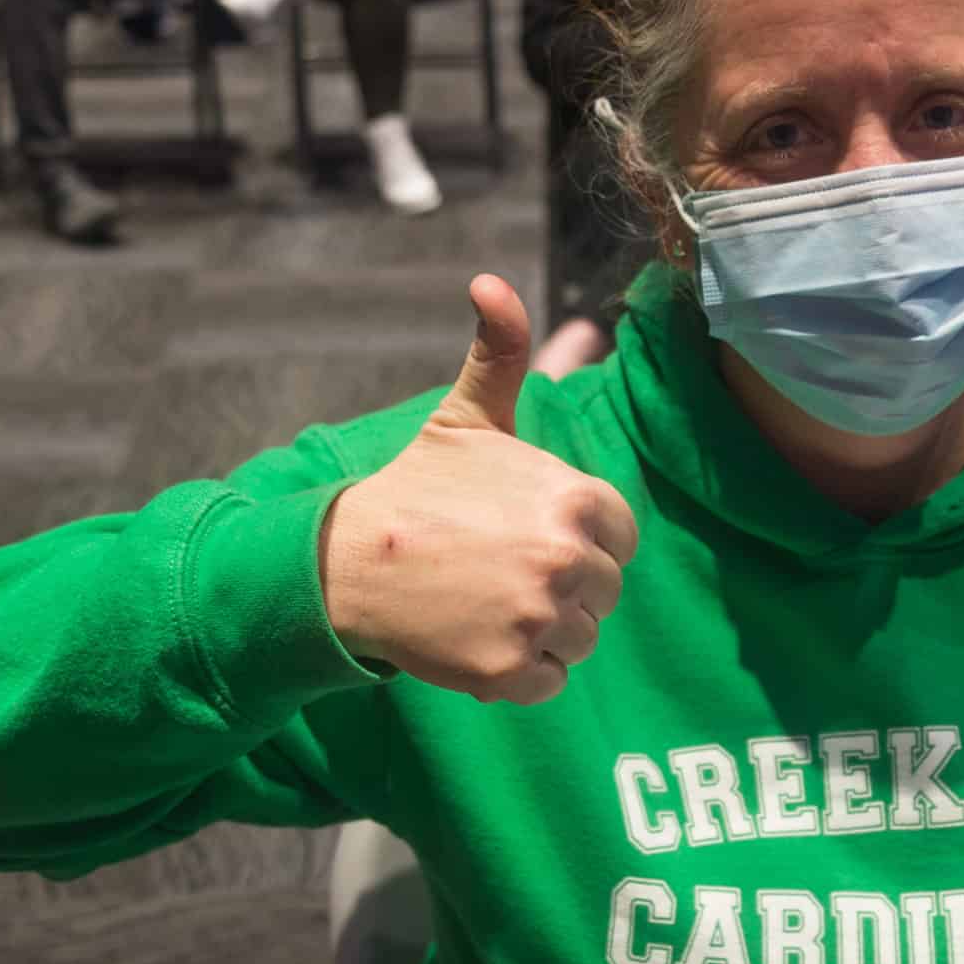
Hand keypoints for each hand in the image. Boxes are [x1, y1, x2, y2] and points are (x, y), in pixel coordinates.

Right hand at [319, 275, 638, 704]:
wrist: (344, 561)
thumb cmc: (415, 489)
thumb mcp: (466, 417)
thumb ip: (500, 352)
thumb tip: (489, 281)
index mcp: (575, 499)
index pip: (619, 536)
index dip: (578, 537)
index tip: (526, 533)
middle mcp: (567, 560)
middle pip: (603, 591)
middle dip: (561, 584)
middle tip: (498, 569)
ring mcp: (538, 619)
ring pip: (579, 638)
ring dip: (542, 629)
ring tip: (486, 600)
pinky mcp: (509, 670)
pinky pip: (548, 682)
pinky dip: (519, 671)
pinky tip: (477, 636)